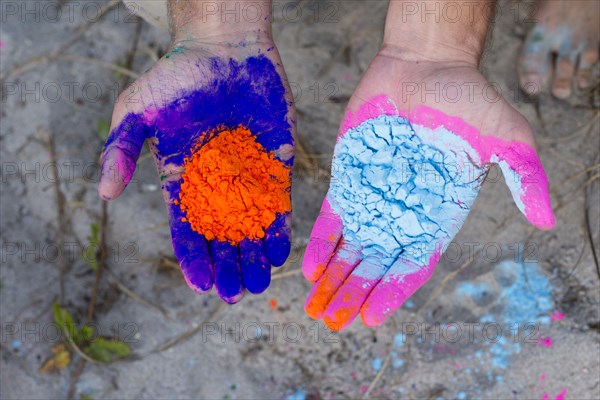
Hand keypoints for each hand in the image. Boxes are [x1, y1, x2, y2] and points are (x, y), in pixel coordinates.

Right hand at [99, 35, 294, 303]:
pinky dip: (279, 226)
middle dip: (227, 265)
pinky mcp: (276, 162)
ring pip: (252, 225)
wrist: (224, 48)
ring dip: (254, 255)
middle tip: (234, 293)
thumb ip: (121, 150)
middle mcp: (216, 185)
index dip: (193, 256)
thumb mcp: (137, 112)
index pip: (186, 227)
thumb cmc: (177, 77)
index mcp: (182, 180)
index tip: (200, 284)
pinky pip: (279, 201)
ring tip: (258, 284)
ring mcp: (248, 175)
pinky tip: (280, 251)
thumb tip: (106, 195)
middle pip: (222, 235)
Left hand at [302, 51, 554, 329]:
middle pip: (375, 264)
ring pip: (349, 248)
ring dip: (332, 278)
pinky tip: (308, 269)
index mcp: (437, 215)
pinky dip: (319, 243)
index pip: (412, 264)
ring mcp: (373, 196)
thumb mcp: (507, 137)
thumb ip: (524, 177)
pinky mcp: (349, 177)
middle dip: (353, 294)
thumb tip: (547, 220)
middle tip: (332, 322)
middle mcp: (403, 213)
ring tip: (315, 309)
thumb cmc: (468, 99)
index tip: (369, 318)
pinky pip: (331, 218)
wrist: (426, 64)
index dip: (390, 292)